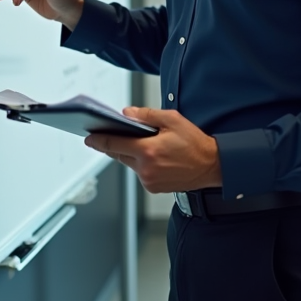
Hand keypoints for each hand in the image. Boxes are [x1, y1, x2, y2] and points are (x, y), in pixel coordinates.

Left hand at [85, 107, 222, 193]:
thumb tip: (126, 113)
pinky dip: (140, 163)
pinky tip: (151, 156)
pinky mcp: (154, 187)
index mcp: (148, 151)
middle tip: (107, 134)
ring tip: (139, 143)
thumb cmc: (195, 143)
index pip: (114, 144)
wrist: (212, 166)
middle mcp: (146, 168)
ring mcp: (149, 180)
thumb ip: (146, 115)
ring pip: (129, 163)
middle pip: (119, 154)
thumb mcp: (172, 120)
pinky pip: (140, 173)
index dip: (98, 140)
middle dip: (113, 144)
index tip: (88, 137)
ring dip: (129, 153)